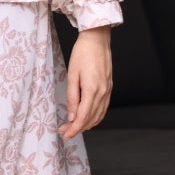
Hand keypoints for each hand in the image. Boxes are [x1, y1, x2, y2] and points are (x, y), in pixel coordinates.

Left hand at [58, 25, 111, 140]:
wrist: (97, 39)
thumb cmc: (82, 53)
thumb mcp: (72, 74)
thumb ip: (72, 97)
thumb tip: (72, 117)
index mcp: (92, 90)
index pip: (83, 117)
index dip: (74, 129)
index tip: (65, 134)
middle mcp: (103, 93)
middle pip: (91, 119)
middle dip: (78, 128)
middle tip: (64, 131)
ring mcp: (108, 90)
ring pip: (99, 115)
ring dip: (87, 124)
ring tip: (74, 127)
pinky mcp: (109, 87)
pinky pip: (103, 108)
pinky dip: (95, 117)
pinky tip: (87, 118)